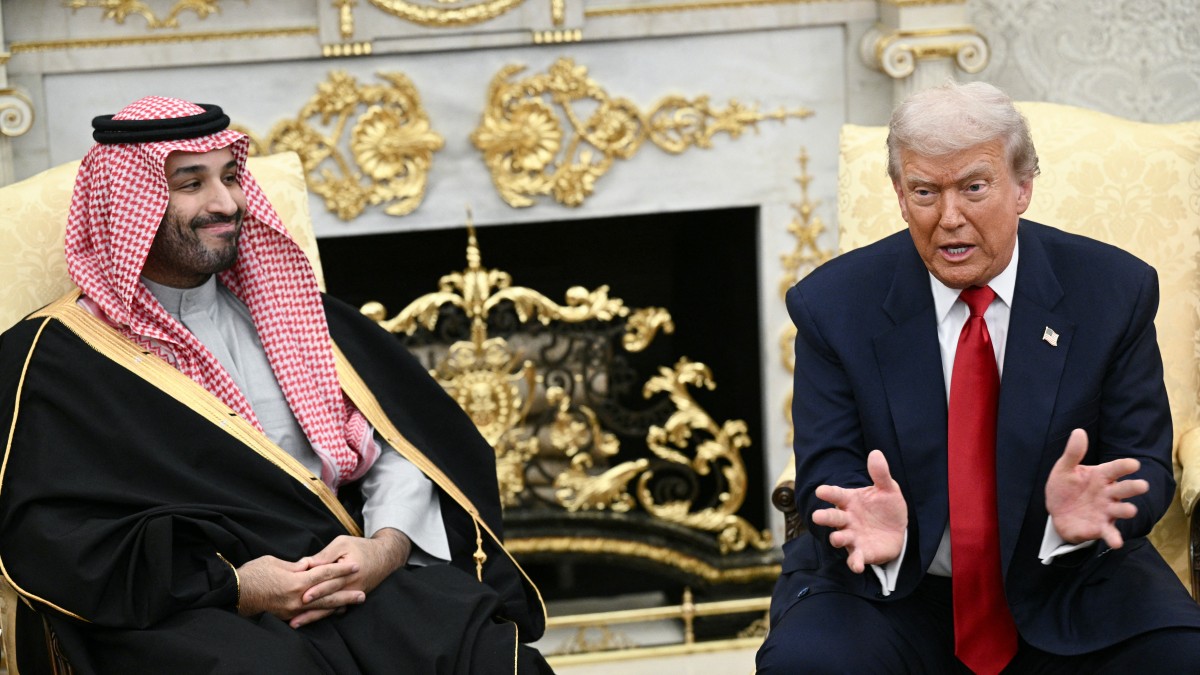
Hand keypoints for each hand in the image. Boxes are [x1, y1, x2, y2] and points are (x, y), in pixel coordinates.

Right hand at [235, 555, 362, 623]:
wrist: (234, 593)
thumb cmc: (253, 573)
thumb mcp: (276, 562)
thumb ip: (296, 566)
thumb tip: (310, 565)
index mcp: (296, 581)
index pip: (325, 574)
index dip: (341, 569)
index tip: (355, 566)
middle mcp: (297, 598)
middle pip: (328, 596)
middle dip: (346, 594)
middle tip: (362, 594)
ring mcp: (292, 610)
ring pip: (321, 609)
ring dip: (338, 606)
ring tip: (352, 604)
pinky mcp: (286, 616)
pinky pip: (308, 615)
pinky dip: (322, 613)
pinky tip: (331, 612)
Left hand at [290, 529, 411, 627]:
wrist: (385, 557)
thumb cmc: (361, 547)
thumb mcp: (342, 543)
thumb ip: (324, 555)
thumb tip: (305, 564)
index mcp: (349, 570)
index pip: (330, 581)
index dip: (317, 589)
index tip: (302, 597)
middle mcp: (352, 586)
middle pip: (328, 599)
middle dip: (311, 609)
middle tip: (294, 618)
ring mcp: (352, 594)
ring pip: (330, 608)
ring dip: (313, 617)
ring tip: (296, 623)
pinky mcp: (351, 598)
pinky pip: (337, 609)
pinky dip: (324, 615)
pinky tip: (311, 621)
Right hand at [811, 450, 907, 572]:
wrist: (899, 530)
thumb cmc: (887, 507)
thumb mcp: (888, 489)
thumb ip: (880, 474)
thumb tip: (876, 453)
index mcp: (850, 500)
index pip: (837, 494)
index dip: (828, 493)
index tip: (820, 491)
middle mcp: (847, 518)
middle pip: (833, 517)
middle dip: (825, 517)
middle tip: (817, 516)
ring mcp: (853, 536)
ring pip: (840, 537)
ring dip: (837, 538)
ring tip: (837, 538)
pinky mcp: (862, 552)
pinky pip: (855, 558)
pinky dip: (854, 562)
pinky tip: (856, 566)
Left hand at [1046, 428, 1147, 548]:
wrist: (1056, 512)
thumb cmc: (1065, 487)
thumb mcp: (1064, 469)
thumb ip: (1073, 453)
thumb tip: (1079, 431)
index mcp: (1101, 476)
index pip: (1115, 469)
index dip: (1124, 466)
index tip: (1133, 464)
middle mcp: (1108, 493)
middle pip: (1123, 489)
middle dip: (1132, 488)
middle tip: (1142, 485)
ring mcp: (1105, 511)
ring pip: (1120, 510)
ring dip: (1126, 510)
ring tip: (1131, 510)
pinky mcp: (1099, 527)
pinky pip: (1109, 533)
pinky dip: (1113, 537)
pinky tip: (1116, 543)